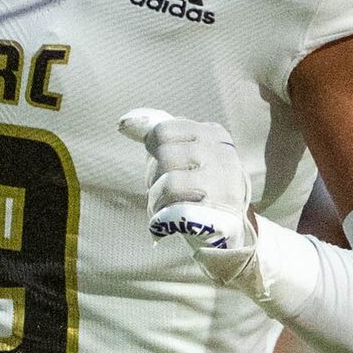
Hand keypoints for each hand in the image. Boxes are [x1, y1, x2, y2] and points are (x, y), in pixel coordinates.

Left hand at [119, 108, 258, 290]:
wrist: (228, 230)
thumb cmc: (200, 185)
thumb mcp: (187, 153)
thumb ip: (159, 136)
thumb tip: (124, 122)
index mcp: (213, 133)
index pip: (164, 129)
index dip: (154, 150)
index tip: (166, 165)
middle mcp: (220, 152)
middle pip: (162, 153)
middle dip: (154, 176)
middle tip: (167, 191)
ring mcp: (220, 179)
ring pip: (166, 180)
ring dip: (157, 200)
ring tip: (168, 208)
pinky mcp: (215, 207)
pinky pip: (171, 207)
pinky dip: (161, 218)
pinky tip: (171, 222)